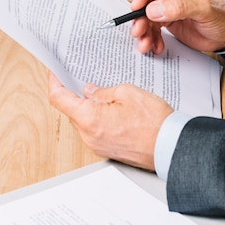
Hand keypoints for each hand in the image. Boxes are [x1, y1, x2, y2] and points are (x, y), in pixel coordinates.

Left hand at [47, 71, 172, 170]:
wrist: (170, 146)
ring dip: (91, 108)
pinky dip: (100, 119)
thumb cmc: (154, 123)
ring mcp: (98, 146)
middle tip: (87, 79)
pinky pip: (96, 131)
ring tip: (109, 96)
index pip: (59, 98)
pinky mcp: (108, 151)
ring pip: (85, 122)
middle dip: (77, 94)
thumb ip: (104, 91)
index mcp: (89, 119)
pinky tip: (115, 111)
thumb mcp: (128, 92)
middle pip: (72, 111)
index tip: (55, 73)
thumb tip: (92, 91)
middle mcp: (89, 136)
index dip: (55, 82)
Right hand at [130, 0, 224, 53]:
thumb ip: (181, 7)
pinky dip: (151, 36)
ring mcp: (169, 1)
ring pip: (146, 12)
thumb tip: (154, 9)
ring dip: (144, 29)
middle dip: (141, 15)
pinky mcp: (167, 16)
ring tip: (146, 43)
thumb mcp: (206, 9)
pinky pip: (152, 25)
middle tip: (139, 30)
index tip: (138, 7)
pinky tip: (155, 45)